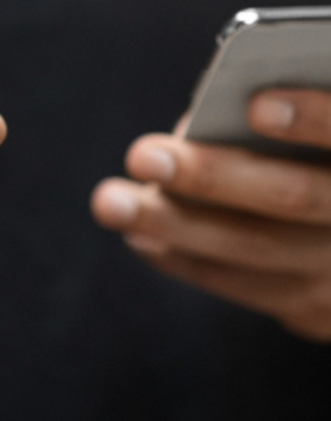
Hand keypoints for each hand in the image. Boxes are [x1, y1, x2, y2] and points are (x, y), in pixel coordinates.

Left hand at [91, 88, 330, 341]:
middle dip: (211, 177)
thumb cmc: (316, 149)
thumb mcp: (313, 115)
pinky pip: (247, 286)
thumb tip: (193, 129)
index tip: (255, 106)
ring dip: (175, 226)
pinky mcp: (324, 314)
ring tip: (111, 203)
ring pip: (258, 248)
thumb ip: (275, 108)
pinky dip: (188, 258)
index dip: (313, 118)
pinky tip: (141, 238)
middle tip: (141, 155)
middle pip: (293, 196)